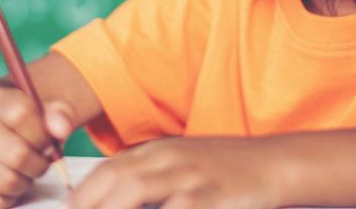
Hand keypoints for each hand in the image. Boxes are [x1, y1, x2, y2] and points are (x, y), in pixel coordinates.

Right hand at [0, 83, 72, 207]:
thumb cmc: (18, 114)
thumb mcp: (41, 101)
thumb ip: (60, 111)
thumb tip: (61, 129)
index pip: (21, 115)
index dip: (43, 134)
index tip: (47, 139)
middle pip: (17, 155)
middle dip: (39, 164)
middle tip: (41, 160)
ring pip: (5, 182)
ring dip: (25, 183)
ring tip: (26, 171)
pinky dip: (9, 198)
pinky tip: (11, 181)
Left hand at [67, 136, 280, 208]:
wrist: (272, 163)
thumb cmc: (223, 170)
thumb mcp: (180, 165)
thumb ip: (148, 178)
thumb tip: (111, 199)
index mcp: (159, 151)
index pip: (109, 169)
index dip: (83, 193)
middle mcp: (170, 159)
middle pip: (117, 179)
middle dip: (89, 204)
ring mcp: (190, 177)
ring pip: (137, 190)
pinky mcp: (211, 196)